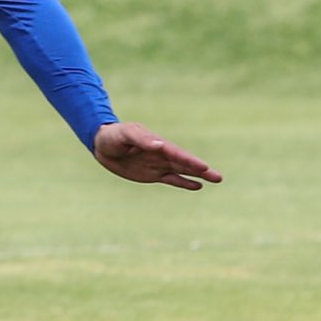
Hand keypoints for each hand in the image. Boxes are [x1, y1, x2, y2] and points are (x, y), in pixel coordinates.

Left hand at [92, 121, 222, 189]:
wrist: (102, 144)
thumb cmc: (113, 135)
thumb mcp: (125, 135)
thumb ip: (141, 140)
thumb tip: (159, 145)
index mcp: (156, 143)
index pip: (175, 153)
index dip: (188, 160)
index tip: (203, 167)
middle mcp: (161, 154)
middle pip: (184, 162)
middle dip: (200, 169)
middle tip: (219, 177)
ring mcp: (158, 164)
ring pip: (182, 171)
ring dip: (198, 175)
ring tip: (216, 178)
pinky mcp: (152, 174)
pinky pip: (171, 179)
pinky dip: (184, 182)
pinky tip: (197, 186)